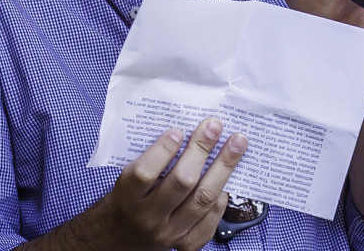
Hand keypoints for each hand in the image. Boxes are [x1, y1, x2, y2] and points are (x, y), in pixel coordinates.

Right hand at [104, 117, 246, 250]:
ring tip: (237, 142)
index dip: (163, 150)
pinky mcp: (188, 243)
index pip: (145, 173)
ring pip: (203, 198)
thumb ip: (151, 158)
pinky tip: (228, 174)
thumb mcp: (129, 177)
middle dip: (201, 150)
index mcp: (128, 197)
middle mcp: (149, 218)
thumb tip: (187, 129)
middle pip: (182, 182)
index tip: (178, 130)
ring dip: (224, 166)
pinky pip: (212, 217)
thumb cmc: (131, 197)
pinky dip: (222, 194)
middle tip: (215, 125)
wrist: (126, 235)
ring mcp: (170, 233)